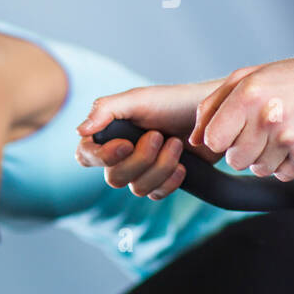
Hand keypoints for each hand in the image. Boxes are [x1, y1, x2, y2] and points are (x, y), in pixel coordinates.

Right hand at [75, 81, 223, 199]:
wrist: (214, 115)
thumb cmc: (173, 101)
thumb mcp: (138, 98)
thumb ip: (107, 110)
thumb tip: (79, 131)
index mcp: (109, 134)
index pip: (85, 156)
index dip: (101, 157)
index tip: (126, 145)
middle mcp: (121, 155)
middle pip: (113, 178)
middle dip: (141, 160)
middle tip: (159, 136)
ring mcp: (142, 171)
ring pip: (137, 189)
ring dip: (160, 167)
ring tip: (177, 144)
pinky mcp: (162, 181)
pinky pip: (156, 194)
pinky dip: (170, 181)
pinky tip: (183, 165)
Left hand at [192, 50, 293, 180]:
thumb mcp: (249, 76)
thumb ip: (213, 106)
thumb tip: (194, 140)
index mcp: (248, 94)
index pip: (213, 141)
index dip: (221, 139)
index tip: (233, 130)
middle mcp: (268, 117)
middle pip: (236, 160)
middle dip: (244, 150)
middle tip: (263, 130)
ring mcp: (290, 139)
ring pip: (259, 170)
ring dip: (267, 157)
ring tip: (283, 132)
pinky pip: (283, 174)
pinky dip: (288, 163)